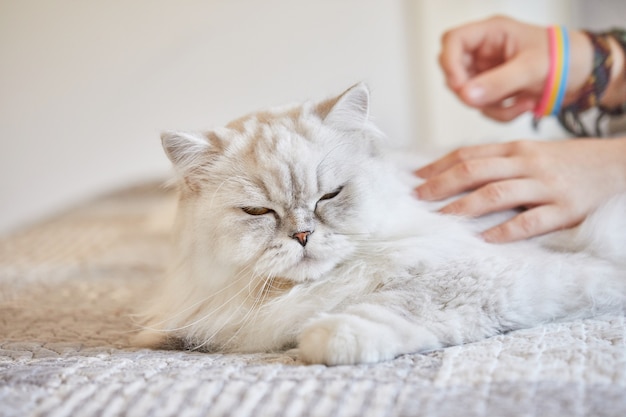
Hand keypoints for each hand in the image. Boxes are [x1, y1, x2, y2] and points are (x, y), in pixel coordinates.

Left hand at [415, 138, 625, 242]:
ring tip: (441, 218)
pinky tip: (485, 239)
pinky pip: (531, 221)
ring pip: (497, 193)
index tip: (416, 178)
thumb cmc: (570, 162)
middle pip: (474, 171)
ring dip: (464, 206)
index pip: (468, 154)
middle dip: (441, 184)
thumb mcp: (534, 154)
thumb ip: (500, 162)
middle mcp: (527, 163)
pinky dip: (506, 230)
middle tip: (417, 198)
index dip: (439, 166)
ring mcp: (546, 186)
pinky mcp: (565, 209)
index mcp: (516, 149)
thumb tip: (460, 174)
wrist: (620, 165)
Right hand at [439, 15, 592, 120]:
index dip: (449, 63)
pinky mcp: (494, 90)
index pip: (453, 41)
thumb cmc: (564, 58)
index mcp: (492, 33)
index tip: (460, 85)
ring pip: (468, 95)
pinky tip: (522, 105)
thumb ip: (497, 82)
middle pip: (454, 72)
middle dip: (470, 92)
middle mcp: (485, 51)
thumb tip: (465, 95)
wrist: (584, 75)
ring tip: (520, 103)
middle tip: (489, 101)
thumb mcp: (531, 68)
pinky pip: (484, 107)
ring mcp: (488, 72)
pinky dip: (500, 113)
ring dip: (491, 106)